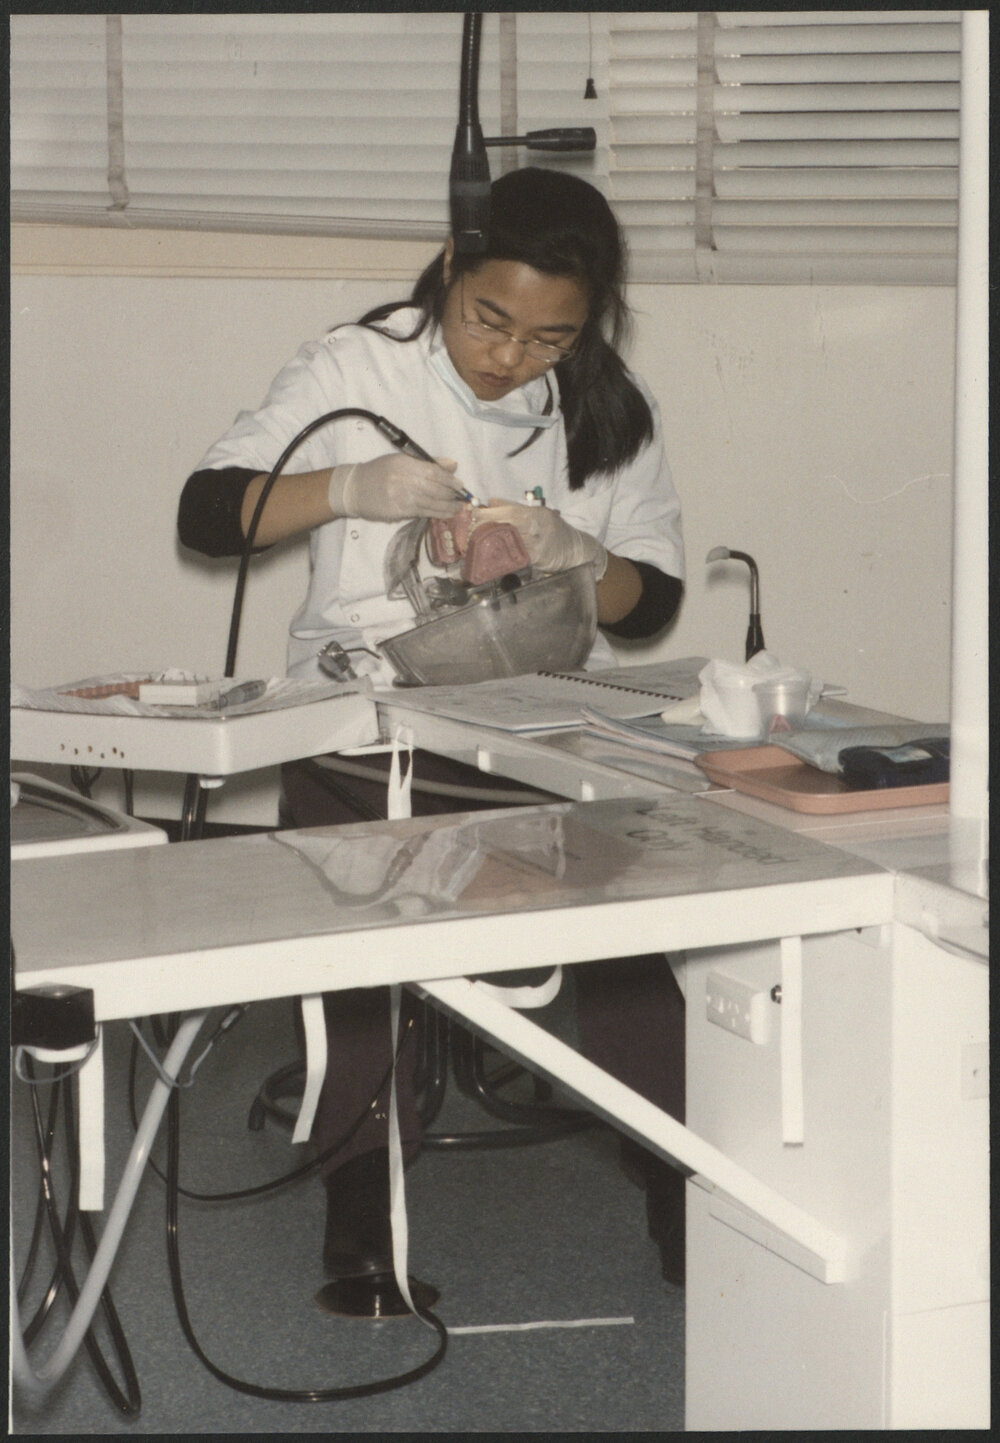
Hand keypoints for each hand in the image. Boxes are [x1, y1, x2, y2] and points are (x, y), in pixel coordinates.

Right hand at [328, 454, 465, 521]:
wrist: (354, 488)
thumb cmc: (379, 472)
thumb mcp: (400, 460)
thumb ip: (427, 462)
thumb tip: (452, 465)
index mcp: (404, 463)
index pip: (433, 472)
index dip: (450, 480)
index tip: (460, 485)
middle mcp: (403, 479)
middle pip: (434, 488)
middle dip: (451, 495)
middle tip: (462, 499)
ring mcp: (400, 497)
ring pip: (430, 503)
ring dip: (447, 507)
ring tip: (458, 508)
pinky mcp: (397, 511)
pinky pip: (422, 512)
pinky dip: (436, 513)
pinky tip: (445, 514)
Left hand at [474, 499, 608, 577]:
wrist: (575, 550)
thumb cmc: (553, 530)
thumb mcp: (538, 514)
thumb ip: (513, 507)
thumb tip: (491, 501)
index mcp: (536, 514)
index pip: (510, 512)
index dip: (490, 513)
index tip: (474, 513)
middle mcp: (538, 528)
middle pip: (507, 526)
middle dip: (486, 526)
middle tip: (469, 529)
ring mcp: (538, 545)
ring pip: (509, 542)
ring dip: (490, 542)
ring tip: (475, 542)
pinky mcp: (537, 560)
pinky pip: (516, 557)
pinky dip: (501, 556)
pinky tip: (489, 555)